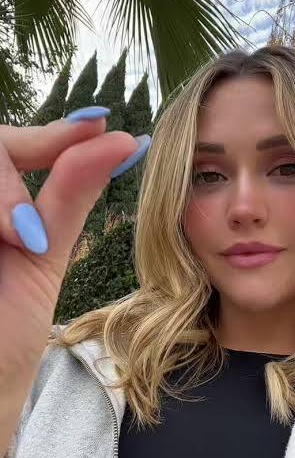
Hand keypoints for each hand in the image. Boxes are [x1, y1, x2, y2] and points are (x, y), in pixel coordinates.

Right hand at [0, 110, 148, 456]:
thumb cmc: (8, 332)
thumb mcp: (44, 256)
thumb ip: (70, 195)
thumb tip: (121, 140)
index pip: (12, 145)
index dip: (51, 133)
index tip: (100, 126)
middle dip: (15, 167)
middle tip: (37, 219)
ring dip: (0, 190)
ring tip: (20, 238)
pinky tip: (7, 235)